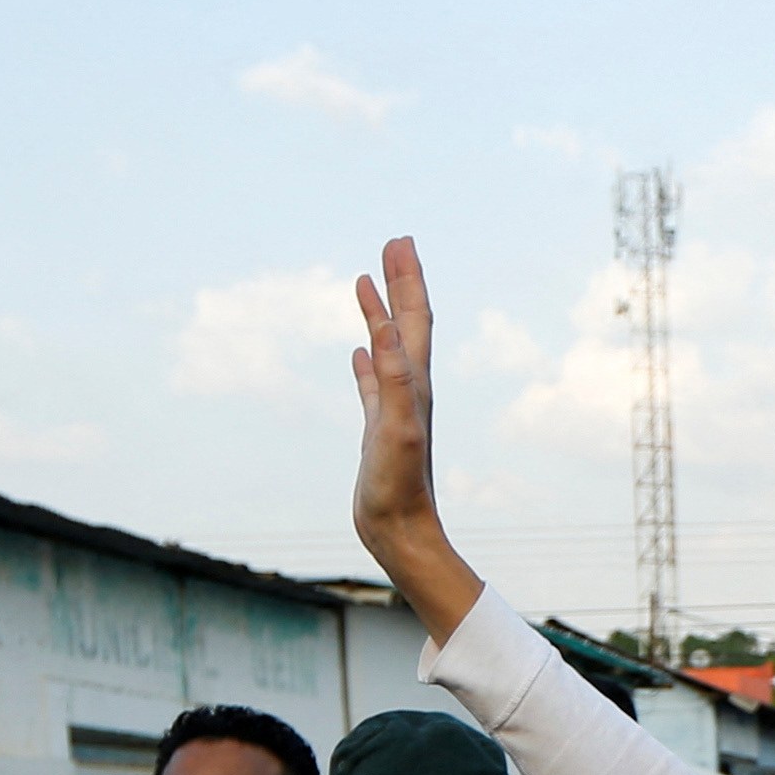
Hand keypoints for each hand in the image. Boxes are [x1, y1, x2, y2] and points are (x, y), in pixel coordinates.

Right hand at [347, 240, 480, 625]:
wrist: (400, 532)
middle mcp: (410, 390)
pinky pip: (373, 383)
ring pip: (390, 347)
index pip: (414, 320)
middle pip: (407, 324)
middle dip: (401, 282)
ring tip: (370, 282)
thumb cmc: (399, 486)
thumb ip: (392, 382)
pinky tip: (359, 350)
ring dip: (382, 313)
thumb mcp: (394, 428)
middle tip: (394, 244)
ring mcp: (394, 408)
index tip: (399, 242)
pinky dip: (367, 361)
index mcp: (415, 383)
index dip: (407, 280)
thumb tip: (384, 334)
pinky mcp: (379, 429)